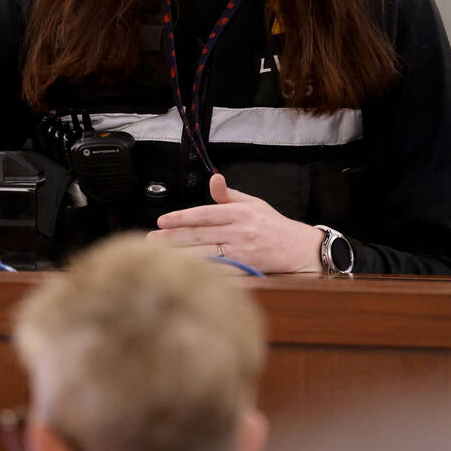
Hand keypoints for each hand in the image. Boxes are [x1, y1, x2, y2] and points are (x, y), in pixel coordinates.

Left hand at [146, 173, 322, 273]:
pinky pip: (220, 271)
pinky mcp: (247, 269)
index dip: (180, 218)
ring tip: (159, 256)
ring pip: (205, 253)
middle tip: (150, 240)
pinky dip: (202, 271)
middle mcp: (239, 231)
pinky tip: (184, 271)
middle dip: (172, 238)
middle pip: (199, 235)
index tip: (161, 221)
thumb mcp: (253, 203)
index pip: (203, 214)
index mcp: (239, 213)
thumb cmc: (273, 225)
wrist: (300, 249)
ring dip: (180, 255)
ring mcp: (243, 252)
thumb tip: (213, 178)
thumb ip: (228, 195)